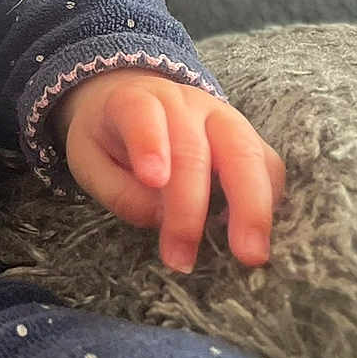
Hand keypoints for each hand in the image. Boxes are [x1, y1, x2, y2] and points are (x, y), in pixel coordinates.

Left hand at [54, 68, 284, 273]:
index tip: (153, 179)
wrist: (133, 104)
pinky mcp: (247, 136)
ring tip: (249, 254)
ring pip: (244, 151)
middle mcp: (182, 103)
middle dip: (191, 205)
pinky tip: (255, 232)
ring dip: (249, 205)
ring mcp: (220, 116)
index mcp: (133, 101)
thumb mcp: (89, 160)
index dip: (149, 144)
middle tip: (185, 256)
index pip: (142, 114)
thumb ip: (118, 190)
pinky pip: (267, 163)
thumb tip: (160, 218)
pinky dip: (268, 198)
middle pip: (194, 146)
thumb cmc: (108, 139)